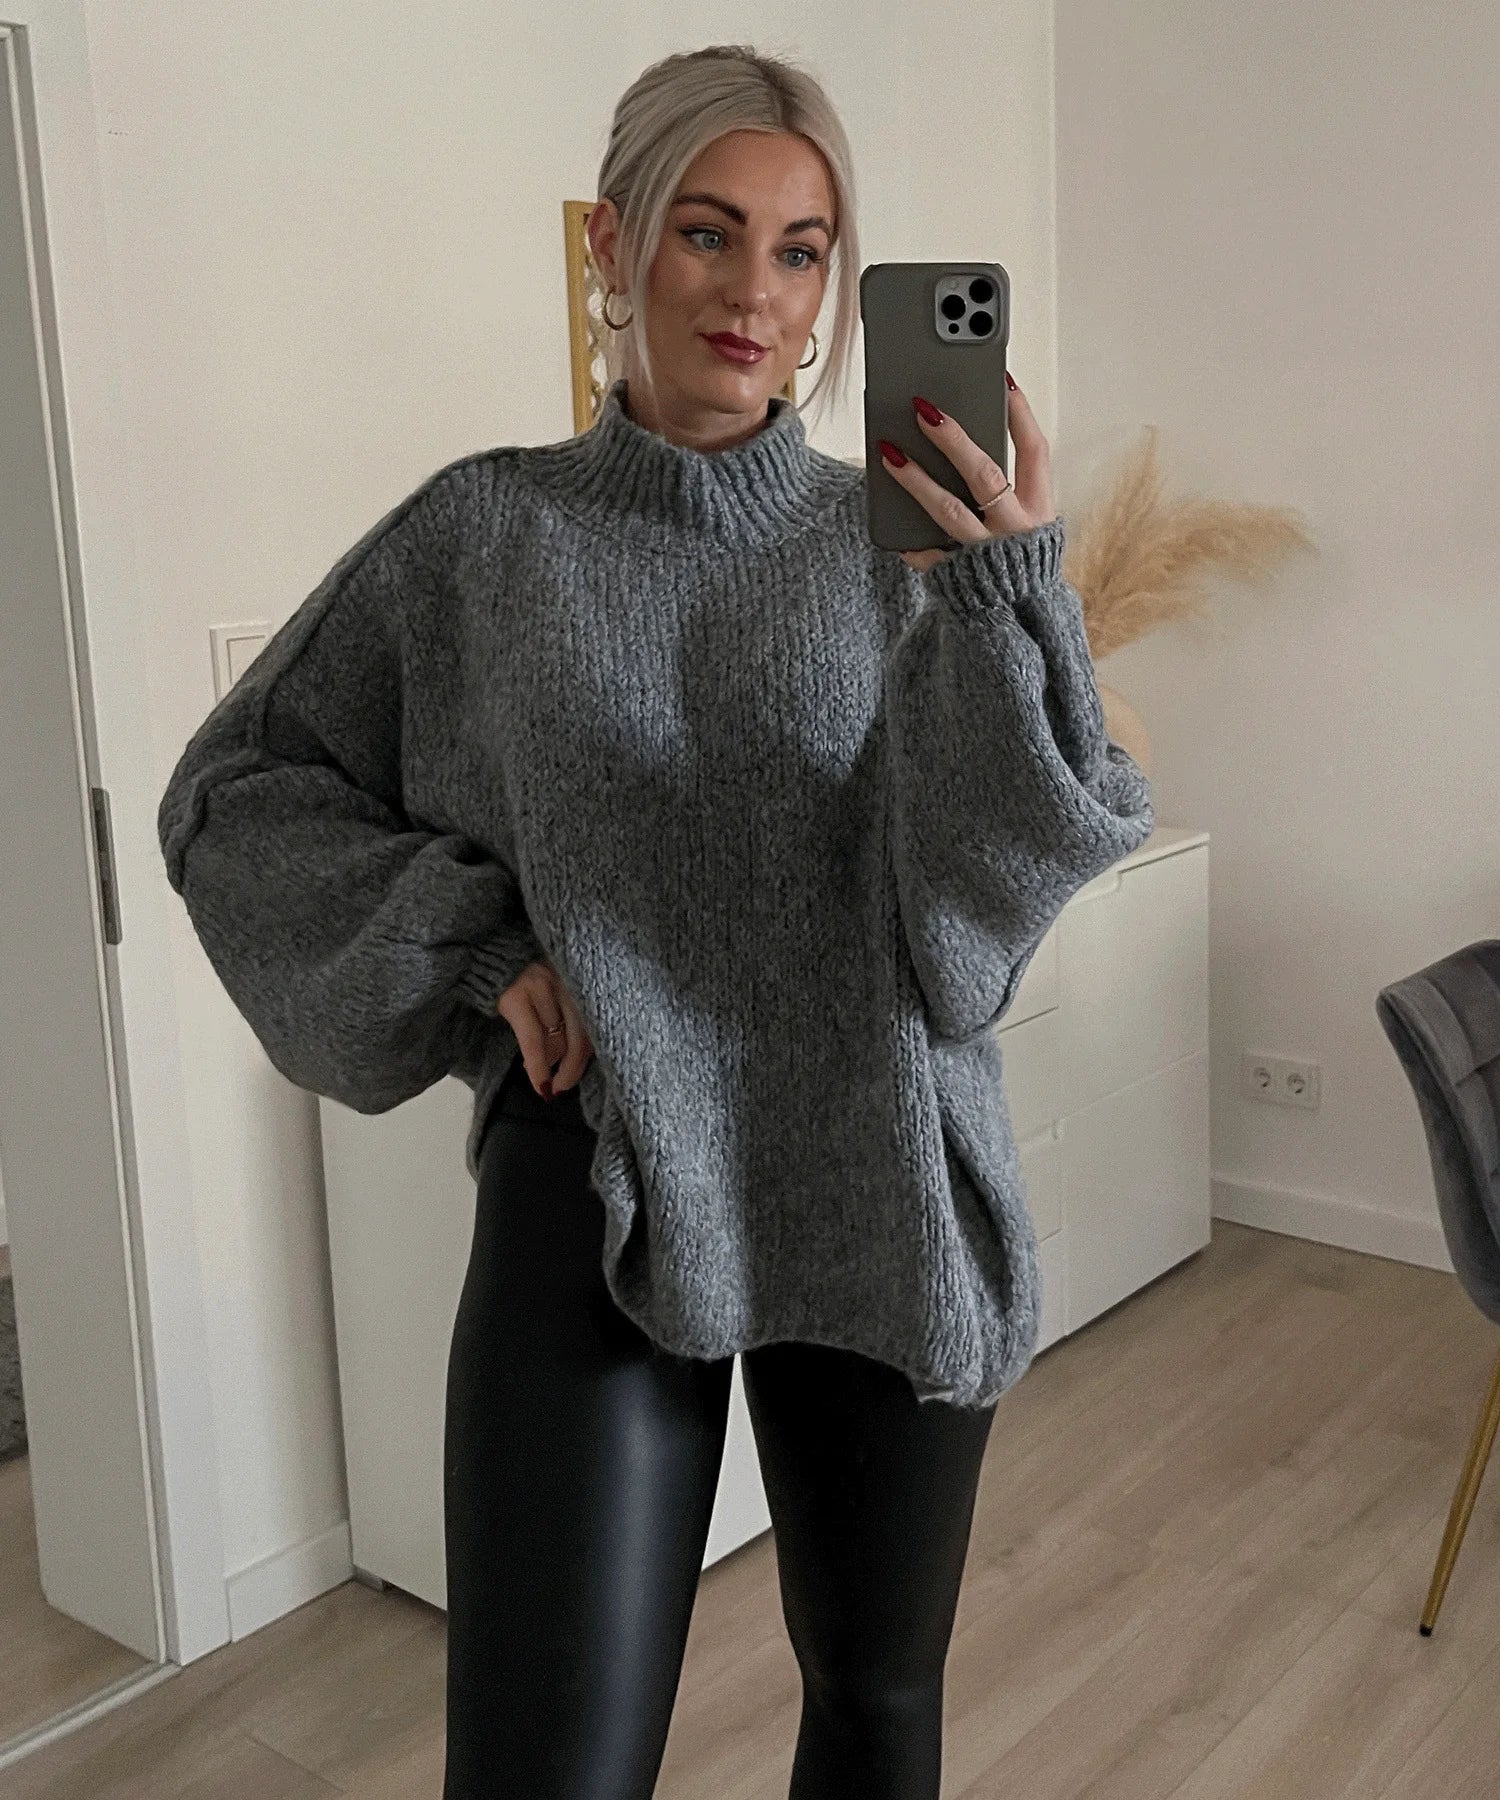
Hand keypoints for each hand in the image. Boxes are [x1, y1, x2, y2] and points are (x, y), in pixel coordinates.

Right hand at [497, 958, 593, 1097]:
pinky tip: (539, 1082)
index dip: (590, 1052)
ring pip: (559, 1040)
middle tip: (564, 1086)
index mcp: (577, 978)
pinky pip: (534, 1041)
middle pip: (582, 1033)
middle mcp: (565, 979)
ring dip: (554, 1065)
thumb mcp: (551, 986)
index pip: (595, 1021)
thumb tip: (565, 1057)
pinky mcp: (518, 997)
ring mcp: (542, 986)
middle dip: (574, 1067)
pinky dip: (538, 1066)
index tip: (581, 1071)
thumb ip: (564, 1013)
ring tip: (546, 1080)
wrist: (486, 951)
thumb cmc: (522, 973)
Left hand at [877, 379, 1057, 572]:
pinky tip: (890, 524)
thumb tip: (962, 441)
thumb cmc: (1019, 561)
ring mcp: (987, 555)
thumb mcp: (1029, 523)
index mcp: (1041, 509)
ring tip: (888, 453)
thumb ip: (1010, 489)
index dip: (1021, 415)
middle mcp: (1017, 530)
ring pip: (950, 510)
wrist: (1020, 622)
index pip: (1035, 451)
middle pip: (985, 475)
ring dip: (916, 480)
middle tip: (923, 409)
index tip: (1003, 380)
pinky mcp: (961, 579)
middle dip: (953, 439)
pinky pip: (930, 555)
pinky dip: (911, 542)